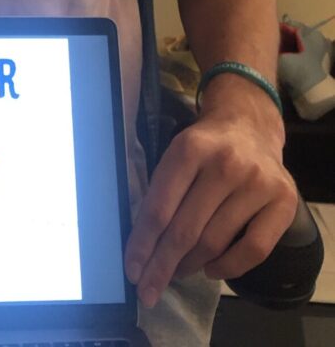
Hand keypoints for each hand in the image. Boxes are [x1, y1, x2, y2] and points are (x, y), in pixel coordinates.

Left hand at [124, 105, 297, 308]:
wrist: (249, 125)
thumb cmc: (205, 146)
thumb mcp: (177, 153)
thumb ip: (162, 191)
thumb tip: (141, 245)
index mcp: (190, 148)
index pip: (160, 207)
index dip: (143, 243)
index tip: (132, 271)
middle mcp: (226, 164)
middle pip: (186, 230)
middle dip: (162, 265)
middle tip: (148, 290)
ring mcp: (258, 183)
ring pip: (216, 242)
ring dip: (190, 266)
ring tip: (177, 272)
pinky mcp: (283, 202)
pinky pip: (254, 250)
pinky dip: (228, 268)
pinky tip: (210, 270)